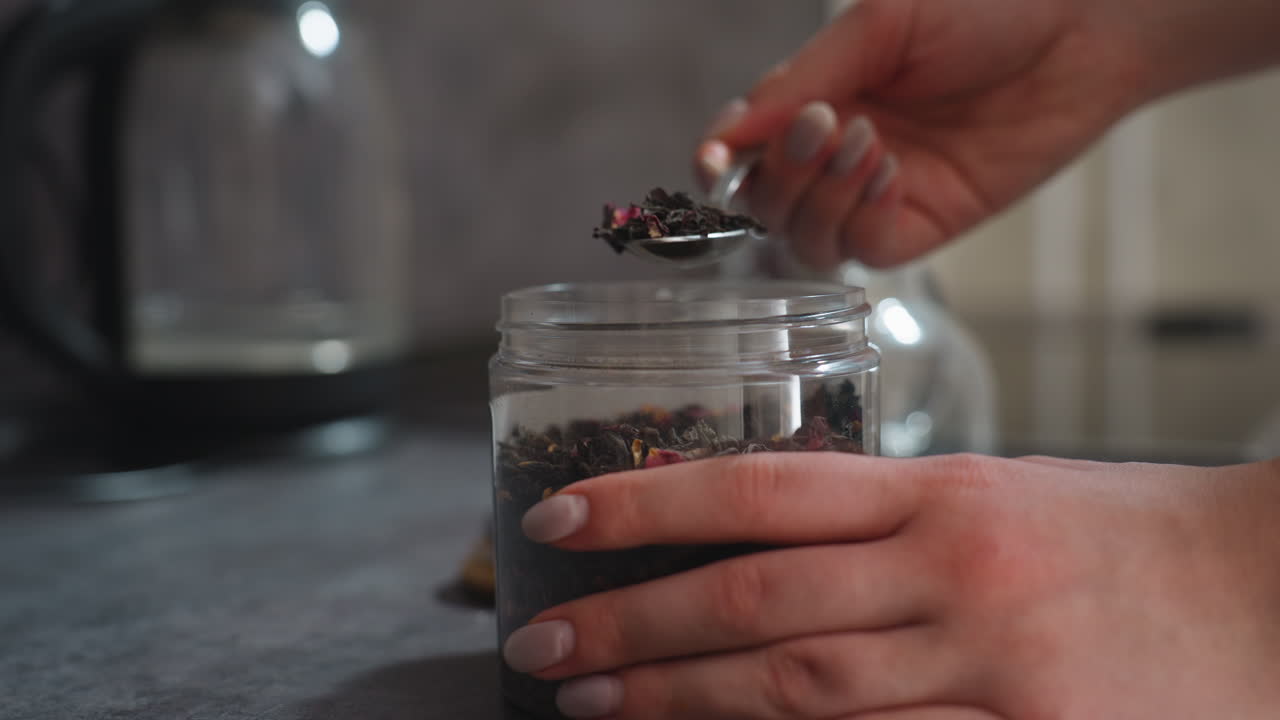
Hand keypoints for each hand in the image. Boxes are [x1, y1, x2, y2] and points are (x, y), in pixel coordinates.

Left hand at [504, 452, 1279, 718]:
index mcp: (941, 493)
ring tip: (592, 702)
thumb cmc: (1121, 538)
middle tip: (542, 642)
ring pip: (800, 687)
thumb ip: (881, 524)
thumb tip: (751, 546)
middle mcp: (952, 572)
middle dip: (634, 623)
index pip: (761, 489)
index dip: (647, 503)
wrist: (1267, 593)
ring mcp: (988, 669)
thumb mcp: (996, 497)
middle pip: (757, 598)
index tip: (559, 519)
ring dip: (683, 698)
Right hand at [694, 0, 1150, 269]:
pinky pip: (862, 249)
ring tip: (866, 144)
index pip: (744, 146)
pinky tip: (890, 173)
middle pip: (766, 198)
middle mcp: (839, 151)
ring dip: (818, 197)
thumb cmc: (987, 6)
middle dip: (781, 170)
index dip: (720, 159)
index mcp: (819, 96)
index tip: (715, 159)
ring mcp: (879, 192)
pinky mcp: (923, 222)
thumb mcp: (879, 23)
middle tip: (826, 125)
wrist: (1083, 27)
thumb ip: (801, 79)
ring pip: (804, 235)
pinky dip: (860, 217)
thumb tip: (731, 132)